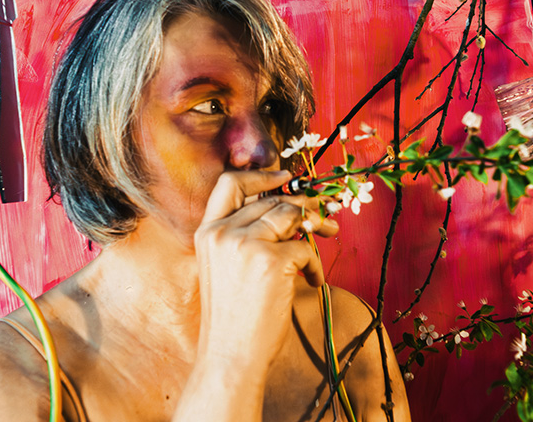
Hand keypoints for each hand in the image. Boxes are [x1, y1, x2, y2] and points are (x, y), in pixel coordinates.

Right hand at [193, 169, 338, 372]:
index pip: (230, 183)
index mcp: (207, 232)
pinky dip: (314, 265)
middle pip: (272, 201)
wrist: (230, 357)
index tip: (286, 177)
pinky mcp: (271, 261)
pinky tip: (311, 282)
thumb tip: (291, 211)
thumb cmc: (233, 318)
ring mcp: (246, 244)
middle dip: (304, 208)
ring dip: (313, 229)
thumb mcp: (225, 267)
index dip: (261, 175)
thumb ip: (245, 236)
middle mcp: (223, 232)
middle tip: (325, 218)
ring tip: (320, 246)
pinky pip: (305, 248)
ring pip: (291, 216)